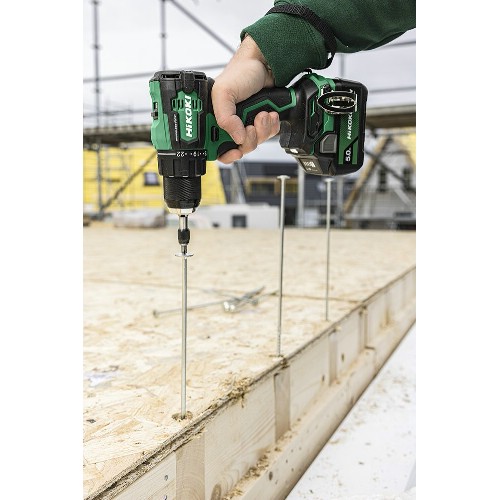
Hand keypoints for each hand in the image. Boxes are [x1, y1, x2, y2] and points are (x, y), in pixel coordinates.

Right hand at [212, 35, 280, 162]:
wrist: (265, 64)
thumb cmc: (240, 72)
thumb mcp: (223, 92)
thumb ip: (224, 118)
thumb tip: (236, 138)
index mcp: (215, 119)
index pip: (216, 147)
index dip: (226, 153)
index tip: (236, 151)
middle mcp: (230, 124)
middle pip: (239, 148)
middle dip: (249, 139)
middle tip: (251, 126)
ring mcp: (246, 124)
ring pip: (255, 143)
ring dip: (262, 130)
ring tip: (262, 114)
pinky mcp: (262, 123)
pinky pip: (268, 135)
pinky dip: (271, 127)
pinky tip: (269, 114)